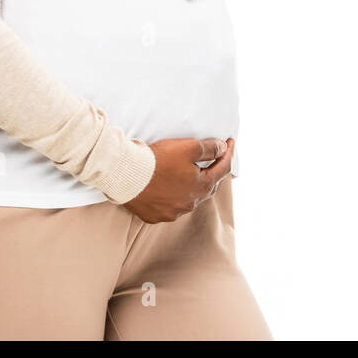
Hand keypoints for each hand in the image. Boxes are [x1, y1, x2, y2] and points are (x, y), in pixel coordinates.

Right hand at [120, 137, 234, 223]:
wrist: (126, 176)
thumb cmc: (157, 161)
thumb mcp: (187, 147)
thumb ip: (209, 148)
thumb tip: (223, 148)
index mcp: (202, 186)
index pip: (223, 168)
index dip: (229, 153)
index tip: (231, 142)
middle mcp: (190, 203)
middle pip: (207, 186)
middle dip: (211, 172)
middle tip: (213, 159)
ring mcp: (173, 212)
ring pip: (188, 199)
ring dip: (190, 187)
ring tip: (185, 174)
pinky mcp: (156, 216)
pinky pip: (169, 207)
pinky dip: (171, 198)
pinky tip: (166, 190)